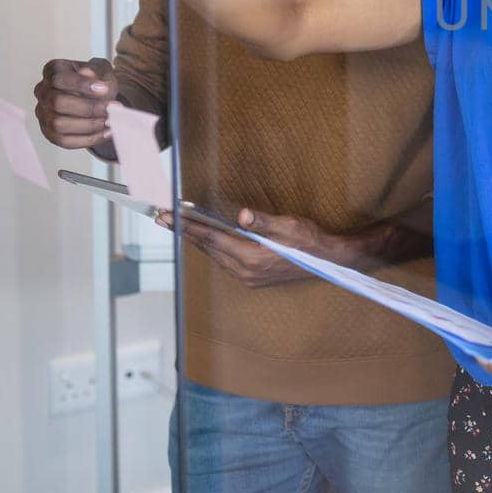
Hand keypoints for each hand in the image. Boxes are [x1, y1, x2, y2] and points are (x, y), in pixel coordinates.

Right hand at [34, 57, 116, 149]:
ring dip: (88, 125)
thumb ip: (96, 71)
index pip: (59, 78)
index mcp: (53, 70)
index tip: (104, 89)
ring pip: (58, 124)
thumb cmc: (97, 81)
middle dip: (88, 108)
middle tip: (111, 109)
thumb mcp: (102, 71)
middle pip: (57, 103)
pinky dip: (87, 139)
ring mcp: (43, 113)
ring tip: (109, 121)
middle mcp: (42, 91)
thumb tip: (86, 73)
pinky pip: (64, 141)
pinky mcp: (49, 132)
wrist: (98, 96)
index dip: (81, 85)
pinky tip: (105, 132)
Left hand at [155, 207, 387, 289]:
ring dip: (196, 240)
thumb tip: (241, 215)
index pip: (210, 237)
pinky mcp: (252, 277)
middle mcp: (244, 270)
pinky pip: (223, 261)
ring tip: (180, 226)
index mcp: (250, 257)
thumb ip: (263, 222)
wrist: (328, 262)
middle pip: (207, 247)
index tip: (166, 216)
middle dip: (184, 232)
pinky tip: (208, 240)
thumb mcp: (289, 226)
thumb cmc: (310, 241)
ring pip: (213, 255)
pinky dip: (211, 248)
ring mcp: (247, 276)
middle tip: (162, 217)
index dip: (186, 226)